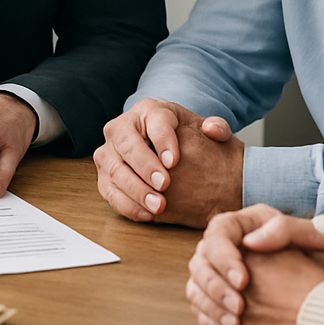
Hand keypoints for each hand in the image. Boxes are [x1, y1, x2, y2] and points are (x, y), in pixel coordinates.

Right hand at [94, 98, 242, 225]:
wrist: (166, 155)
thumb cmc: (185, 140)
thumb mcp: (202, 130)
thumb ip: (217, 128)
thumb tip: (213, 129)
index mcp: (148, 110)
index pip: (154, 122)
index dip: (163, 141)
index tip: (174, 162)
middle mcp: (122, 127)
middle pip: (127, 143)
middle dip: (145, 165)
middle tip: (165, 184)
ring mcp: (109, 152)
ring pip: (114, 168)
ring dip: (135, 189)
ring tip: (159, 205)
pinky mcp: (105, 176)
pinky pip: (109, 191)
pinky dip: (126, 204)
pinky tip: (147, 214)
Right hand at [186, 205, 323, 324]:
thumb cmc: (319, 253)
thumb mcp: (309, 235)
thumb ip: (283, 229)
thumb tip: (250, 241)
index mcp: (243, 225)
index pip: (217, 233)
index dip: (223, 257)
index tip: (243, 280)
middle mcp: (226, 246)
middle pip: (201, 261)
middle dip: (215, 286)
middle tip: (240, 308)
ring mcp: (220, 272)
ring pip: (196, 285)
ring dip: (211, 306)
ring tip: (235, 324)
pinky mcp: (220, 296)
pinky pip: (202, 308)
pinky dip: (212, 321)